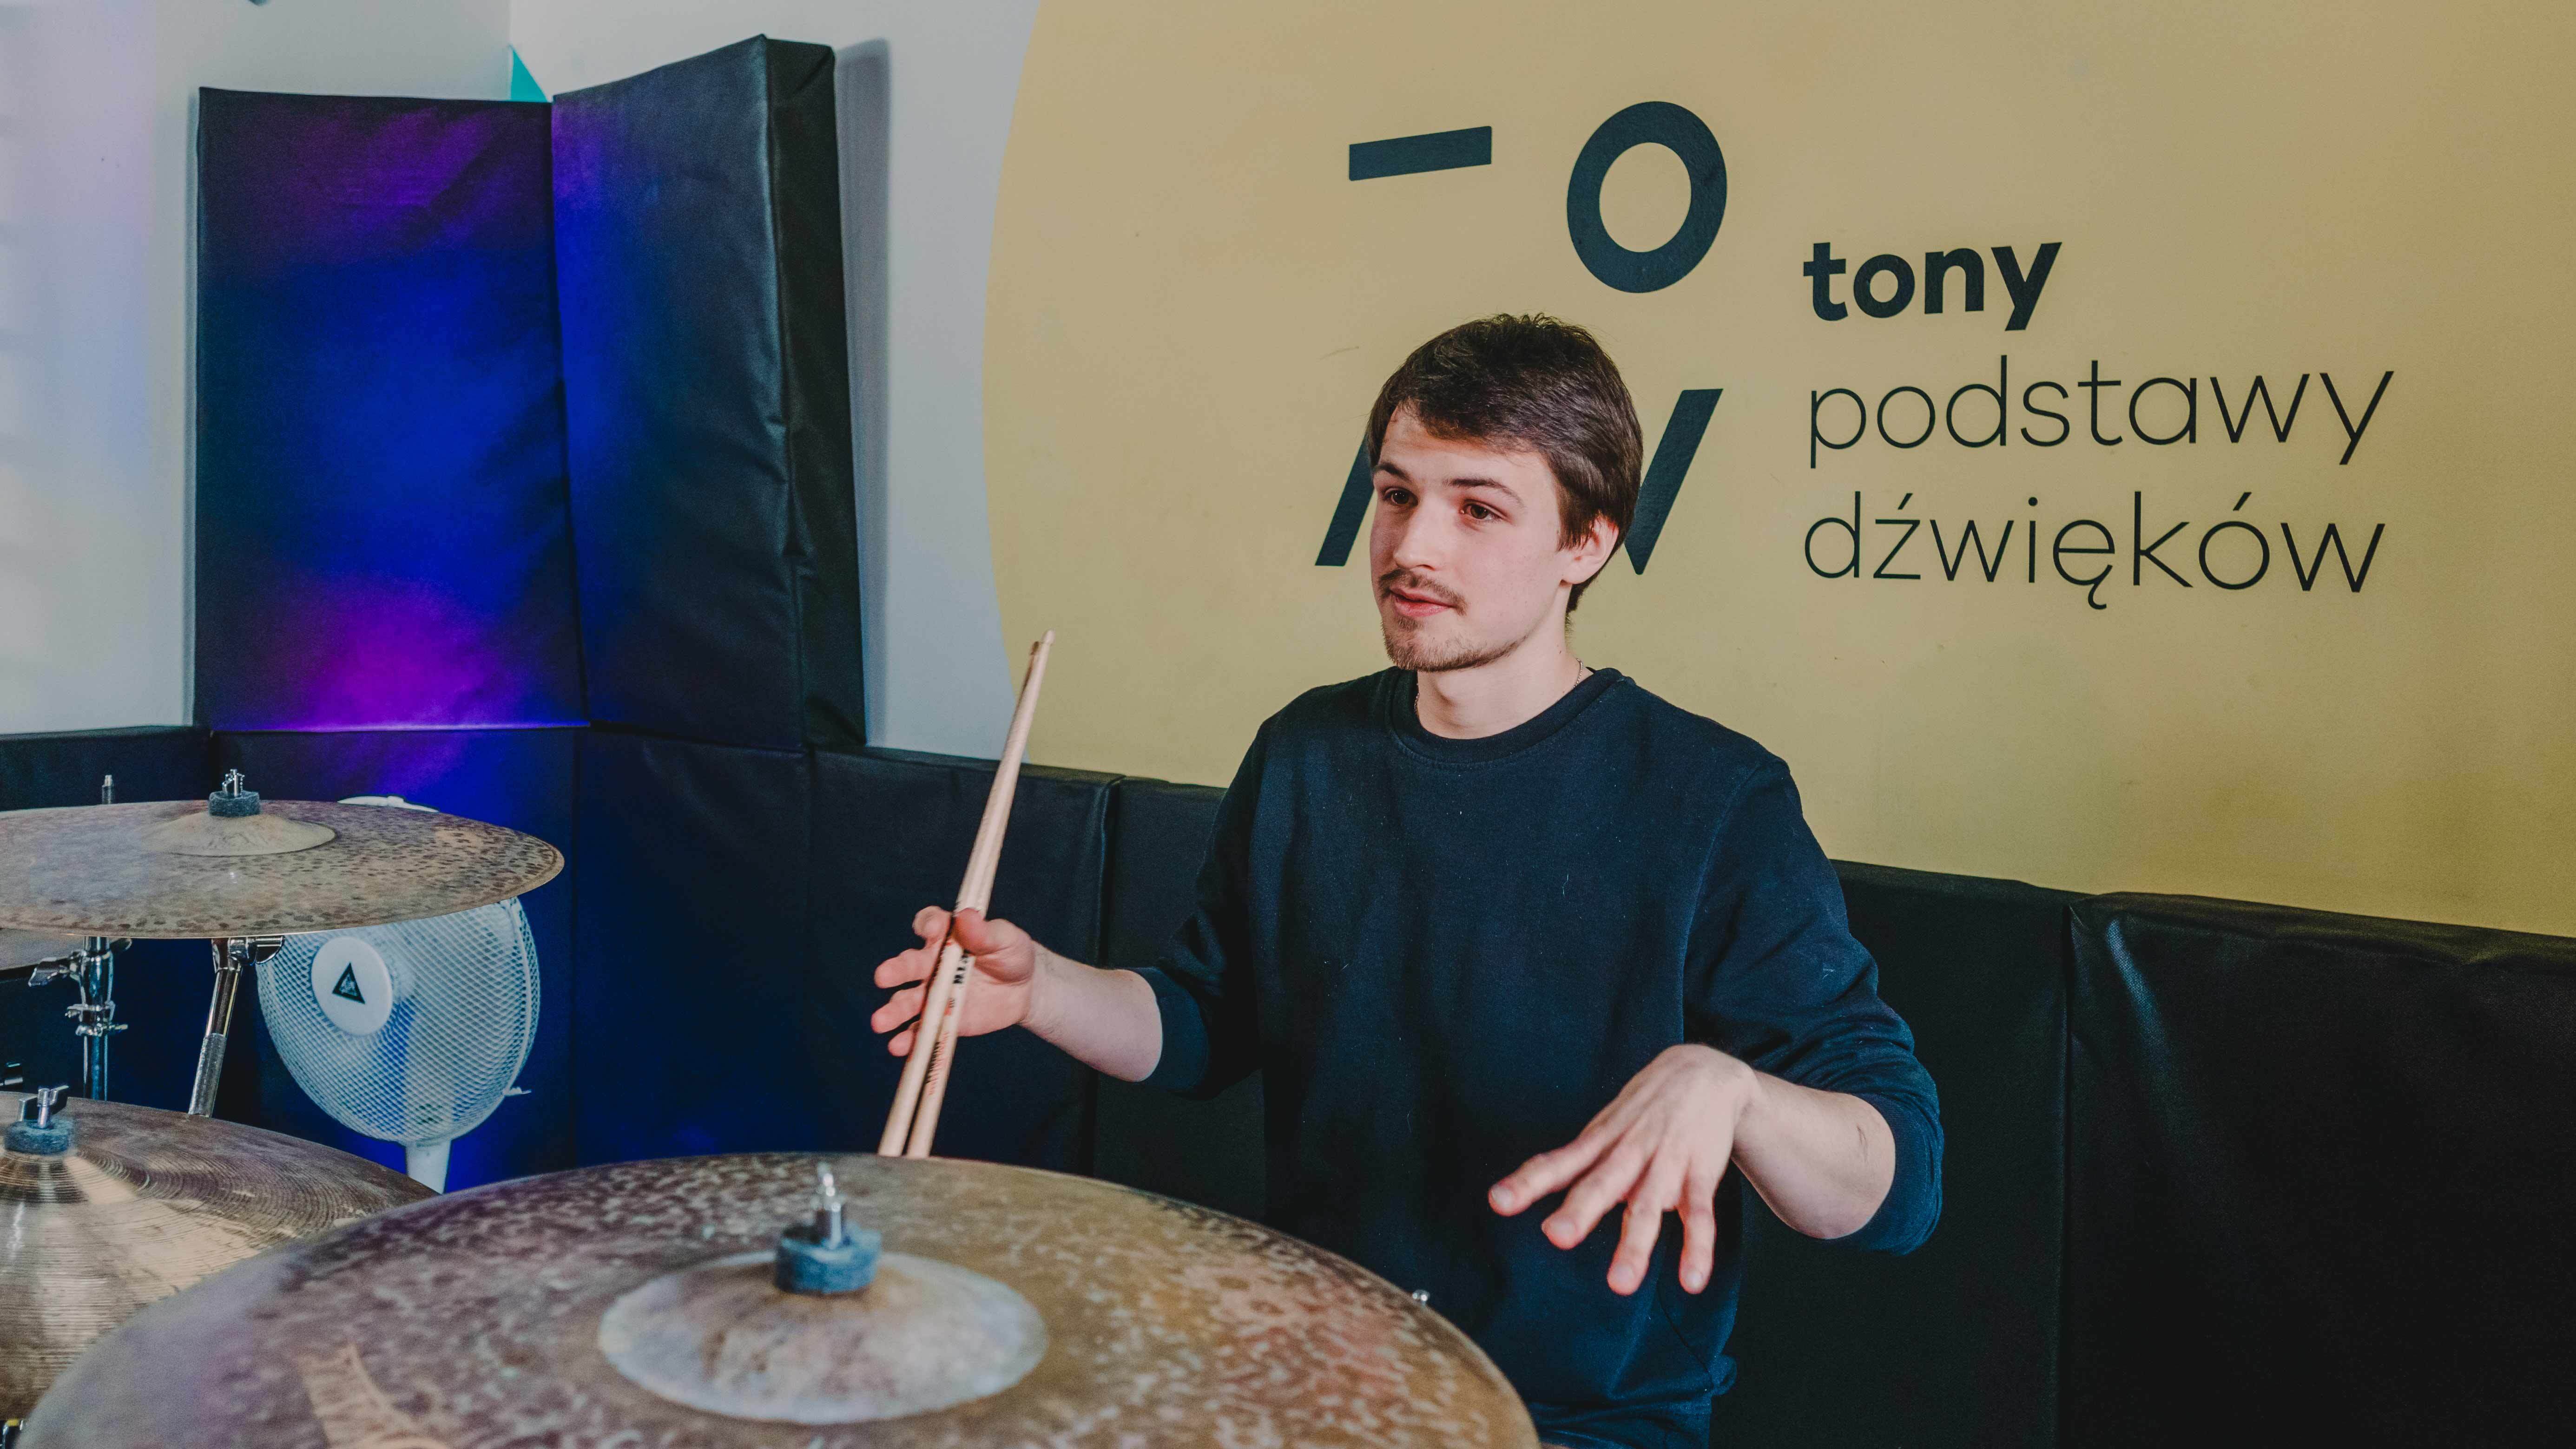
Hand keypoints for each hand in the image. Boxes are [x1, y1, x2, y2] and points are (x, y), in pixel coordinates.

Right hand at [868, 908, 1039, 1055]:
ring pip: (907, 1000)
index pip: (930, 924)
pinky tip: (898, 1046)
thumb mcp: (1005, 940)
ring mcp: (932, 992)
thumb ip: (985, 933)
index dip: (928, 925)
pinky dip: (908, 1038)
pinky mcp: (937, 1018)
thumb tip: (966, 916)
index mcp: (947, 936)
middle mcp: (932, 962)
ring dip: (893, 1010)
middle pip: (909, 964)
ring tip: (880, 1022)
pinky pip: (919, 1029)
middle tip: (883, 976)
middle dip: (896, 970)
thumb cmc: (1011, 954)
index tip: (932, 930)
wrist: (1024, 989)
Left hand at [1487, 1044, 1759, 1296]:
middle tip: (1557, 1236)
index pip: (1558, 1163)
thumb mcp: (1607, 1127)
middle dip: (1580, 1211)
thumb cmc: (1646, 1109)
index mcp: (1601, 1142)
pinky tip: (1691, 1280)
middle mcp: (1629, 1152)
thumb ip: (1579, 1164)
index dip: (1527, 1181)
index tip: (1498, 1201)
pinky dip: (1697, 1248)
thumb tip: (1540, 1207)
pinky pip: (1700, 1215)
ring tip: (1620, 1284)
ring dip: (1635, 1245)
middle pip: (1601, 1183)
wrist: (1706, 1071)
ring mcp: (1667, 1162)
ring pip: (1648, 1206)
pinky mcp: (1701, 1174)